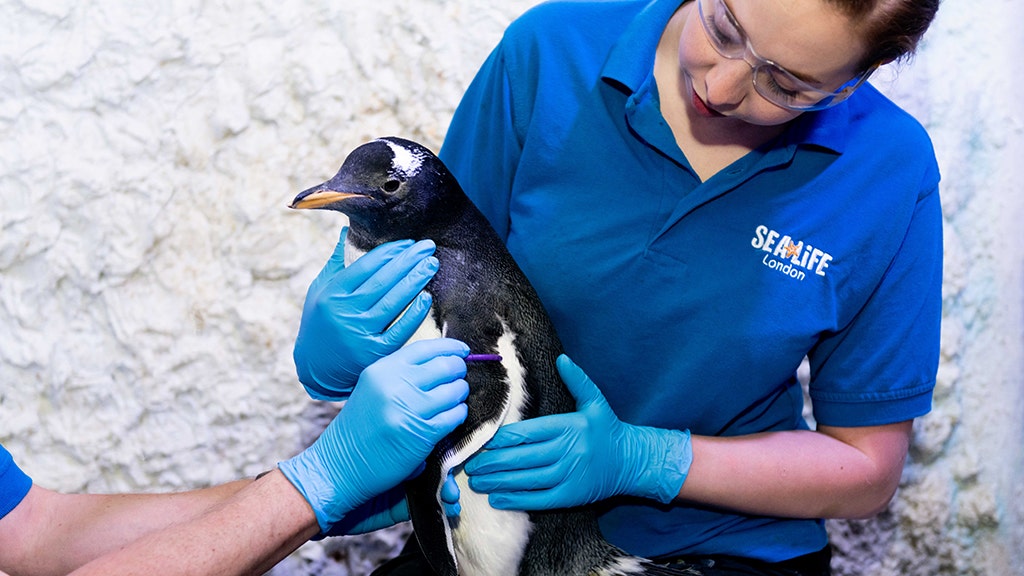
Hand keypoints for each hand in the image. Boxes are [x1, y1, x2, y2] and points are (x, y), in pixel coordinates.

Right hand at [280, 339, 469, 532]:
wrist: (340, 465)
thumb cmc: (360, 427)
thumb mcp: (372, 388)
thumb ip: (401, 373)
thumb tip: (442, 359)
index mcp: (381, 369)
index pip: (425, 348)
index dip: (450, 347)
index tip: (462, 351)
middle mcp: (394, 385)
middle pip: (445, 366)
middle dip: (458, 370)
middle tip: (459, 377)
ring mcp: (407, 409)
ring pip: (454, 391)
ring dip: (460, 393)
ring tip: (455, 398)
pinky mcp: (420, 434)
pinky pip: (454, 416)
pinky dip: (458, 415)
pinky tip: (452, 416)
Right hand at [293, 227, 438, 399]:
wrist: (315, 367)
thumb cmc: (320, 322)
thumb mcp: (319, 292)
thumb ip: (335, 263)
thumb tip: (346, 231)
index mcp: (332, 294)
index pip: (365, 267)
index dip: (390, 253)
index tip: (408, 243)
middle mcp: (345, 312)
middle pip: (383, 281)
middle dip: (408, 261)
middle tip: (428, 248)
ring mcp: (360, 334)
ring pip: (393, 303)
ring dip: (415, 281)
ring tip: (431, 265)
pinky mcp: (374, 354)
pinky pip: (399, 330)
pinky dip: (413, 314)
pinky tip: (426, 298)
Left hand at [464, 355, 691, 509]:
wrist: (631, 460)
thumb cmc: (607, 429)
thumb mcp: (595, 402)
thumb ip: (577, 381)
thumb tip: (562, 359)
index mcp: (567, 426)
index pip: (527, 433)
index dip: (501, 439)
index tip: (481, 442)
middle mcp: (567, 451)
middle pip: (521, 457)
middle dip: (492, 462)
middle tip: (469, 464)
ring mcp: (568, 475)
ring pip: (526, 479)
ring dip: (498, 481)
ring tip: (476, 481)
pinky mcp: (570, 495)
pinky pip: (539, 499)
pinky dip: (516, 499)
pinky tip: (497, 498)